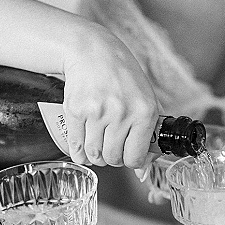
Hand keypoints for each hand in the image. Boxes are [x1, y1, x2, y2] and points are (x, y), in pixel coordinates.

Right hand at [62, 22, 159, 168]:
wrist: (93, 52)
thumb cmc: (122, 76)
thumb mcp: (145, 100)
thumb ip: (148, 136)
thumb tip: (143, 172)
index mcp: (144, 112)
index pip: (136, 158)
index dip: (131, 161)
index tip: (128, 154)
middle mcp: (121, 113)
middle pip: (113, 158)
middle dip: (112, 158)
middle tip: (111, 146)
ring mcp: (97, 113)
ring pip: (94, 155)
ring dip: (95, 155)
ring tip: (98, 142)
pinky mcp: (76, 111)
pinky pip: (77, 147)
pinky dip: (79, 152)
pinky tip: (83, 144)